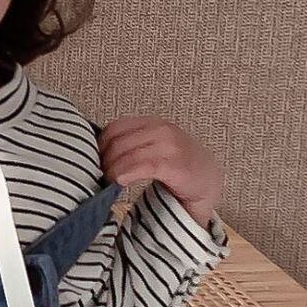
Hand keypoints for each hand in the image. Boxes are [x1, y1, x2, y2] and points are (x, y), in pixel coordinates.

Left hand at [100, 116, 223, 230]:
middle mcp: (161, 130)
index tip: (96, 163)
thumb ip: (131, 146)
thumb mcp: (153, 148)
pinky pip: (143, 166)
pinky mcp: (176, 165)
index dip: (100, 146)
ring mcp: (170, 146)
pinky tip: (120, 183)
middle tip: (101, 177)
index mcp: (153, 124)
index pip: (114, 128)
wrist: (209, 182)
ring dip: (113, 170)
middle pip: (117, 142)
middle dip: (104, 161)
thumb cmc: (178, 167)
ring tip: (109, 183)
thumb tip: (96, 154)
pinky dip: (127, 173)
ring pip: (127, 154)